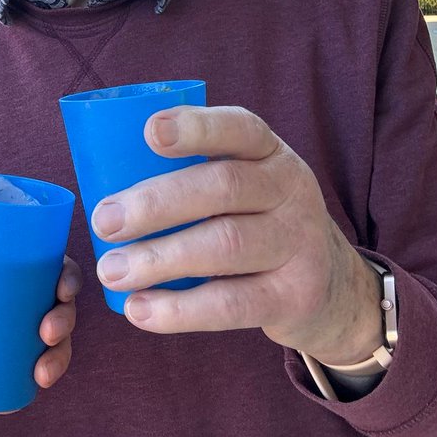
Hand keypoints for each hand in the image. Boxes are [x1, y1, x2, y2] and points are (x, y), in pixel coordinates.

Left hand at [0, 254, 82, 390]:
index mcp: (9, 270)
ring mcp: (18, 334)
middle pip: (61, 305)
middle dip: (65, 319)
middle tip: (47, 332)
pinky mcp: (9, 363)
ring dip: (60, 356)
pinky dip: (40, 380)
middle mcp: (22, 301)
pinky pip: (36, 371)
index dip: (68, 276)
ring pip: (57, 342)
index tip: (63, 288)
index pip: (52, 266)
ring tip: (41, 371)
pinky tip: (34, 387)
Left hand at [89, 106, 382, 364]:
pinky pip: (232, 303)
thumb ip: (195, 177)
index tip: (150, 132)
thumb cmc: (257, 222)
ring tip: (111, 271)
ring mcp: (298, 244)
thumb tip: (103, 192)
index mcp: (270, 153)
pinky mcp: (295, 297)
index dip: (196, 127)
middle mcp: (291, 190)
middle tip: (103, 222)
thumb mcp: (246, 185)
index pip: (239, 127)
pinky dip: (179, 310)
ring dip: (159, 258)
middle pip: (222, 187)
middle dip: (155, 203)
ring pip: (224, 245)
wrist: (333, 287)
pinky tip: (139, 309)